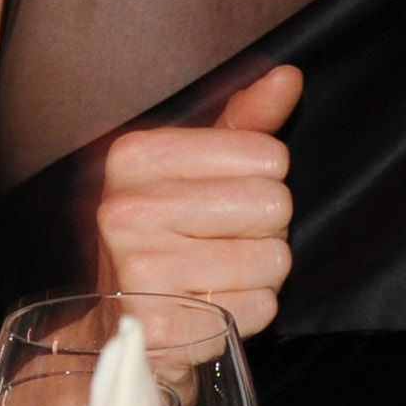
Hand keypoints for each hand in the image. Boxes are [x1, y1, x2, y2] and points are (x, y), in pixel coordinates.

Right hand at [93, 65, 302, 333]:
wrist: (117, 322)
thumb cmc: (165, 234)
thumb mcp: (196, 166)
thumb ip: (245, 121)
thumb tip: (288, 76)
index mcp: (136, 156)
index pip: (268, 155)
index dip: (263, 180)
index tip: (222, 199)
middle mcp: (127, 210)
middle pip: (275, 205)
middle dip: (265, 228)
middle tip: (221, 241)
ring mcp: (139, 272)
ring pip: (274, 259)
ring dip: (260, 273)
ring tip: (216, 273)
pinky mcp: (161, 328)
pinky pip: (260, 308)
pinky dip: (249, 311)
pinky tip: (210, 306)